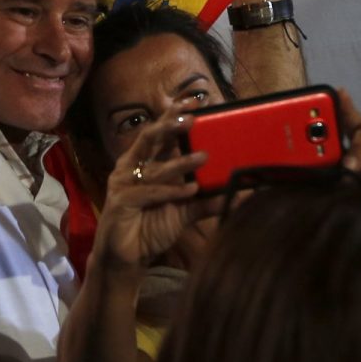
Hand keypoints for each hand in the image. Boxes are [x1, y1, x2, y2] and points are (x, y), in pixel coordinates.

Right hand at [93, 114, 209, 273]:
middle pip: (150, 138)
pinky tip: (189, 191)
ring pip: (153, 166)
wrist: (128, 258)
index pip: (160, 133)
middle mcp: (132, 167)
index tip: (194, 103)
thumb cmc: (151, 227)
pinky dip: (170, 191)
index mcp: (144, 162)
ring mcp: (124, 183)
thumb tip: (239, 195)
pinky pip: (148, 192)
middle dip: (169, 126)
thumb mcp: (184, 212)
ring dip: (179, 162)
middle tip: (191, 119)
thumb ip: (208, 201)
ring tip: (203, 157)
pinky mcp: (121, 201)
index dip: (173, 116)